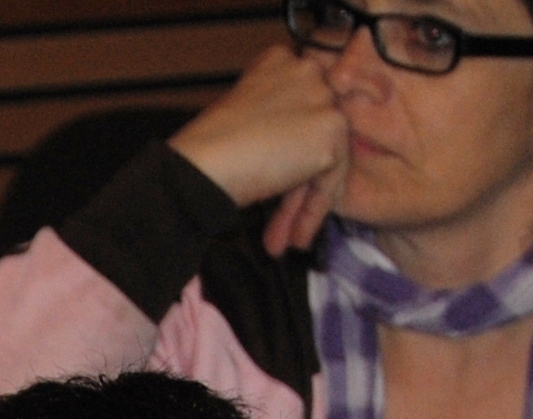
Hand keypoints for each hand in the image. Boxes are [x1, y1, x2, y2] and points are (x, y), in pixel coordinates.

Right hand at [169, 45, 351, 253]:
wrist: (202, 163)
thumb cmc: (206, 149)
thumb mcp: (244, 120)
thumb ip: (274, 123)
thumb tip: (296, 158)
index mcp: (280, 61)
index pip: (302, 110)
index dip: (292, 153)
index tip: (279, 188)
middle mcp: (307, 71)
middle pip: (316, 137)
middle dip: (298, 188)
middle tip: (281, 227)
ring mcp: (322, 98)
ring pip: (326, 160)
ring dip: (302, 207)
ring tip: (284, 242)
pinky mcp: (331, 128)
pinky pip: (330, 180)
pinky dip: (312, 212)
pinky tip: (293, 238)